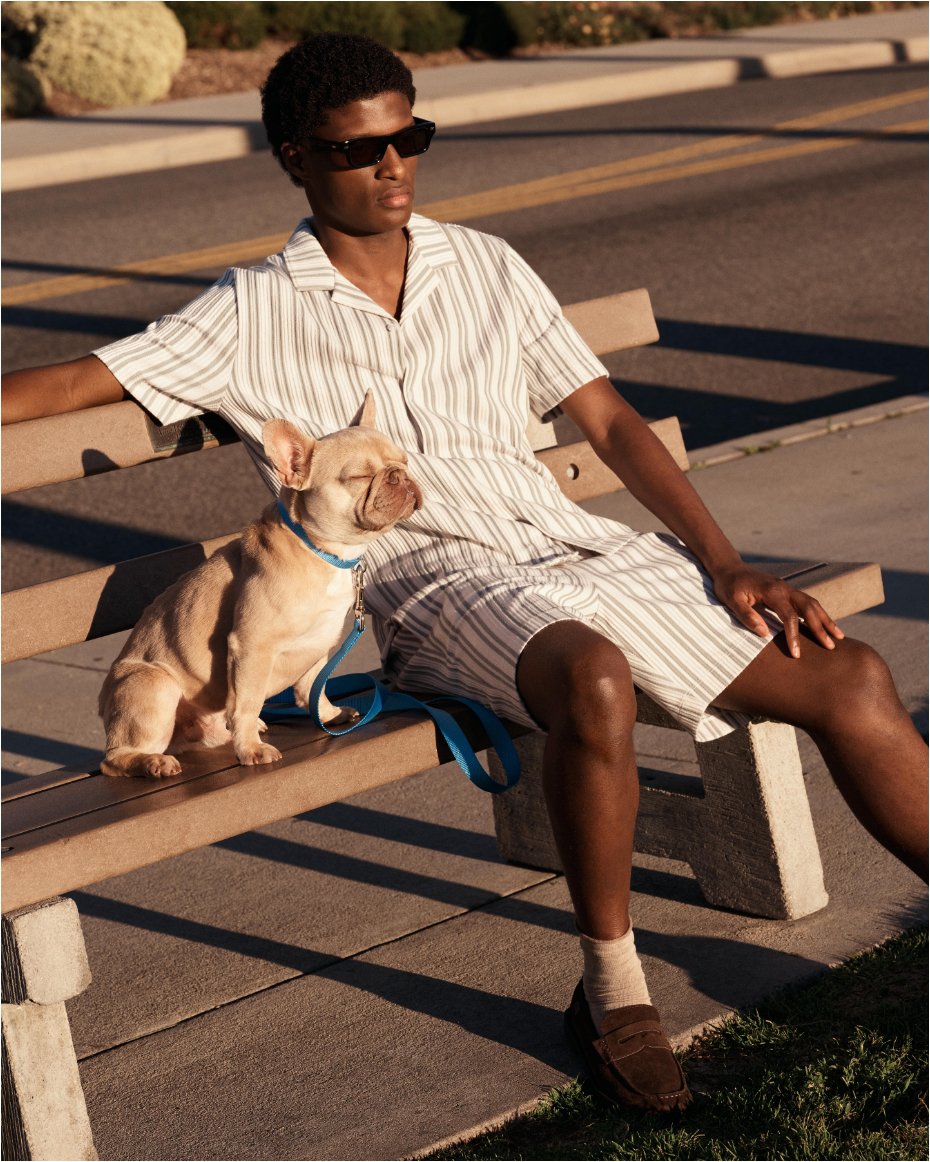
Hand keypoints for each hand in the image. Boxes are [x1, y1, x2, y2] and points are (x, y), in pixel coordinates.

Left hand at [710, 562, 844, 659]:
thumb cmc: (728, 585)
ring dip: (826, 619)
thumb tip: (764, 634)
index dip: (794, 635)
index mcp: (772, 591)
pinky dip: (818, 614)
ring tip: (838, 636)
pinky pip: (807, 602)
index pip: (789, 616)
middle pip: (809, 607)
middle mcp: (784, 588)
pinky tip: (825, 625)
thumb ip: (747, 616)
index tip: (797, 653)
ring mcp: (788, 588)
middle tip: (832, 646)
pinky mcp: (787, 591)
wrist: (730, 568)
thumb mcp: (732, 601)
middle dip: (821, 627)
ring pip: (812, 603)